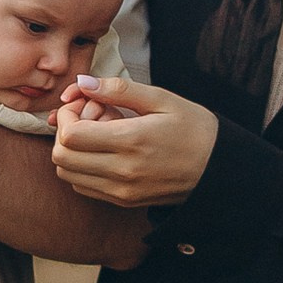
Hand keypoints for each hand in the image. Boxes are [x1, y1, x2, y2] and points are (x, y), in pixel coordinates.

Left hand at [50, 76, 219, 207]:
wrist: (220, 169)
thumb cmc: (195, 129)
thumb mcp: (162, 99)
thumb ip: (119, 90)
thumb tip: (82, 82)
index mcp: (132, 142)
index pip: (70, 136)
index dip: (67, 115)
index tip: (83, 103)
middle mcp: (122, 172)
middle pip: (61, 158)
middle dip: (65, 132)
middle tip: (88, 118)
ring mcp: (121, 191)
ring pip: (67, 175)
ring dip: (72, 152)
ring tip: (98, 135)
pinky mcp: (123, 201)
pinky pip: (83, 187)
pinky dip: (82, 168)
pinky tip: (105, 151)